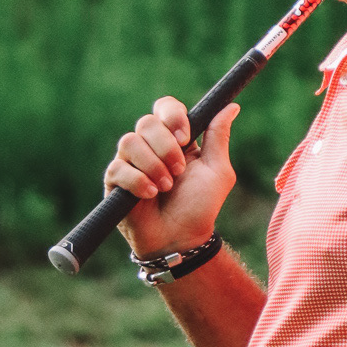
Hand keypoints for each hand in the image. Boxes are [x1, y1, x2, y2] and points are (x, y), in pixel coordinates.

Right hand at [104, 96, 238, 260]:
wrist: (181, 240)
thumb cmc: (200, 208)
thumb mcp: (217, 171)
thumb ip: (218, 137)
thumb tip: (231, 106)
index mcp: (175, 139)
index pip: (165, 107)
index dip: (172, 116)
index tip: (185, 136)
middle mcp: (150, 146)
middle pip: (146, 122)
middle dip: (165, 147)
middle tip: (178, 171)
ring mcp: (130, 162)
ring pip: (129, 142)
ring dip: (152, 166)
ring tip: (165, 188)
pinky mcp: (115, 181)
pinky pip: (118, 168)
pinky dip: (138, 181)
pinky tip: (150, 195)